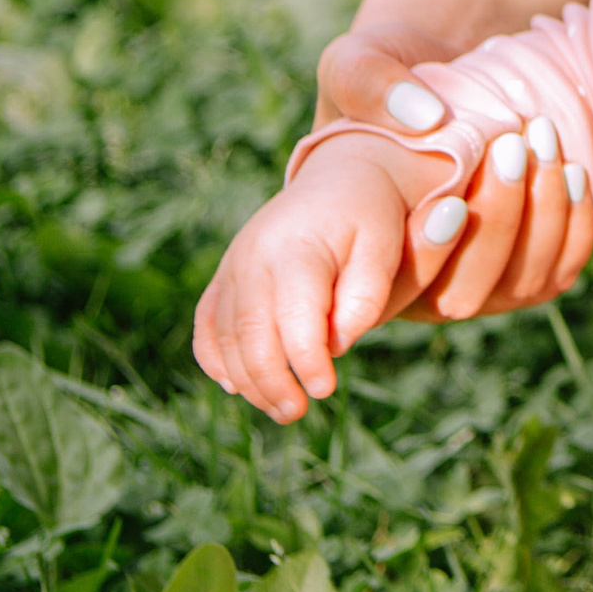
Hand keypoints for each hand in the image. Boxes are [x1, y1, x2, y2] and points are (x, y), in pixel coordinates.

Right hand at [193, 132, 458, 423]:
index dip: (305, 359)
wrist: (342, 179)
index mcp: (298, 247)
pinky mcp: (225, 276)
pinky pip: (207, 323)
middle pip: (250, 331)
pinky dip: (215, 357)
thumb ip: (365, 296)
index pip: (294, 314)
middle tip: (297, 413)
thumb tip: (336, 344)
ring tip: (283, 408)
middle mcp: (254, 255)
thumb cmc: (371, 219)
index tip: (325, 390)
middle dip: (271, 380)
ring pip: (225, 335)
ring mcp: (233, 265)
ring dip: (248, 379)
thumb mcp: (385, 249)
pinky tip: (238, 385)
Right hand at [318, 21, 592, 320]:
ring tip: (543, 141)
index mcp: (363, 253)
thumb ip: (366, 81)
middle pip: (463, 295)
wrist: (454, 80)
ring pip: (519, 285)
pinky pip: (560, 269)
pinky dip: (573, 225)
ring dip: (542, 217)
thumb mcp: (357, 63)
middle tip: (510, 148)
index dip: (426, 254)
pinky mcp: (530, 269)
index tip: (453, 201)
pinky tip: (572, 171)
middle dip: (496, 224)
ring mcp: (480, 284)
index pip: (395, 285)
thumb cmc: (391, 80)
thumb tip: (427, 116)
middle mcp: (419, 287)